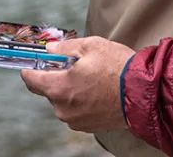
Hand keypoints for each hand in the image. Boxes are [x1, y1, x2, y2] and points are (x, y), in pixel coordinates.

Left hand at [21, 37, 135, 132]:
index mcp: (59, 87)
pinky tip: (98, 90)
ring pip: (63, 101)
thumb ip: (65, 47)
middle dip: (57, 77)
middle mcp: (62, 108)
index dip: (29, 69)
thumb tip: (50, 48)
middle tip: (75, 65)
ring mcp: (74, 120)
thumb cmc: (118, 68)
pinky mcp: (87, 126)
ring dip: (71, 90)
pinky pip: (76, 110)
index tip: (30, 64)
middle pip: (48, 90)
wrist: (143, 94)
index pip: (31, 79)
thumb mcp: (92, 46)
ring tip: (92, 78)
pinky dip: (81, 100)